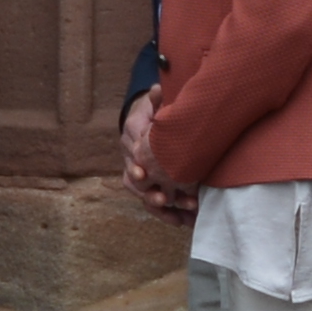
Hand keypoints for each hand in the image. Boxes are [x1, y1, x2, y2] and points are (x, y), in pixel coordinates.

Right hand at [121, 87, 195, 224]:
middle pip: (134, 180)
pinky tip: (181, 223)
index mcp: (132, 134)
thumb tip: (158, 88)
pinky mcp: (146, 182)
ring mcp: (137, 170)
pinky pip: (151, 201)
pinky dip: (165, 213)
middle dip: (149, 193)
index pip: (130, 154)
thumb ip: (157, 99)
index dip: (135, 166)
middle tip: (166, 200)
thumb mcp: (155, 101)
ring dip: (160, 208)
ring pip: (142, 194)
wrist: (145, 114)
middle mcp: (130, 155)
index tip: (142, 176)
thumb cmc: (153, 108)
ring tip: (180, 217)